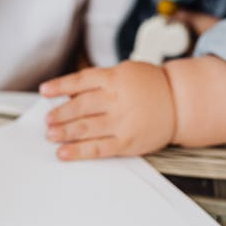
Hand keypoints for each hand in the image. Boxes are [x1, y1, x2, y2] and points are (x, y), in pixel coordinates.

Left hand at [39, 60, 176, 159]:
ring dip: (64, 132)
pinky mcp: (127, 142)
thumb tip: (68, 94)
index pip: (80, 81)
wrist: (180, 102)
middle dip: (60, 114)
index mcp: (115, 78)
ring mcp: (122, 122)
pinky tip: (64, 152)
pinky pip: (98, 148)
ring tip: (51, 135)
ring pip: (86, 128)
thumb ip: (99, 82)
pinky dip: (78, 151)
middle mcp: (117, 99)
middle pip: (81, 106)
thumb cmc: (150, 86)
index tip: (44, 91)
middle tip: (47, 120)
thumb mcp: (125, 73)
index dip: (60, 86)